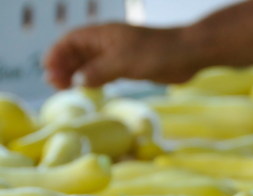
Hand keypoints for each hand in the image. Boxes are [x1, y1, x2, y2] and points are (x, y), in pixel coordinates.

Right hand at [45, 23, 201, 88]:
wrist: (190, 54)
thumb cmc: (157, 52)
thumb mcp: (123, 62)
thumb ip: (98, 71)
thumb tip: (77, 81)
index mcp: (103, 34)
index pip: (70, 40)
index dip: (57, 54)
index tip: (48, 71)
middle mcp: (108, 42)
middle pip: (77, 52)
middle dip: (64, 66)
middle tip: (56, 86)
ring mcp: (120, 54)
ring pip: (91, 64)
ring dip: (77, 75)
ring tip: (66, 90)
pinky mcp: (131, 66)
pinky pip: (106, 72)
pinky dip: (95, 80)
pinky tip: (90, 90)